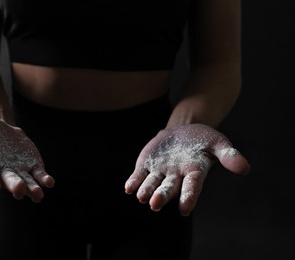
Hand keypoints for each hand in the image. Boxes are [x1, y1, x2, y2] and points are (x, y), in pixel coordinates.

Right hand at [0, 115, 54, 201]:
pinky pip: (39, 175)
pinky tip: (49, 182)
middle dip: (14, 186)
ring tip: (38, 194)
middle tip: (18, 190)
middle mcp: (1, 172)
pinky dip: (44, 179)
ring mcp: (18, 170)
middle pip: (9, 181)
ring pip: (26, 182)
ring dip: (32, 189)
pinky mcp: (32, 165)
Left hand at [125, 123, 249, 215]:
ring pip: (152, 184)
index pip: (192, 187)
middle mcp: (176, 176)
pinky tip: (129, 188)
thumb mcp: (218, 143)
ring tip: (142, 197)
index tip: (184, 208)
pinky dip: (135, 181)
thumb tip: (245, 168)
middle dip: (162, 196)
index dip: (188, 197)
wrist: (184, 132)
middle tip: (155, 204)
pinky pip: (140, 175)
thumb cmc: (203, 140)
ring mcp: (160, 171)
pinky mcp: (147, 165)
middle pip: (169, 188)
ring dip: (146, 190)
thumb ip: (229, 155)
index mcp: (194, 173)